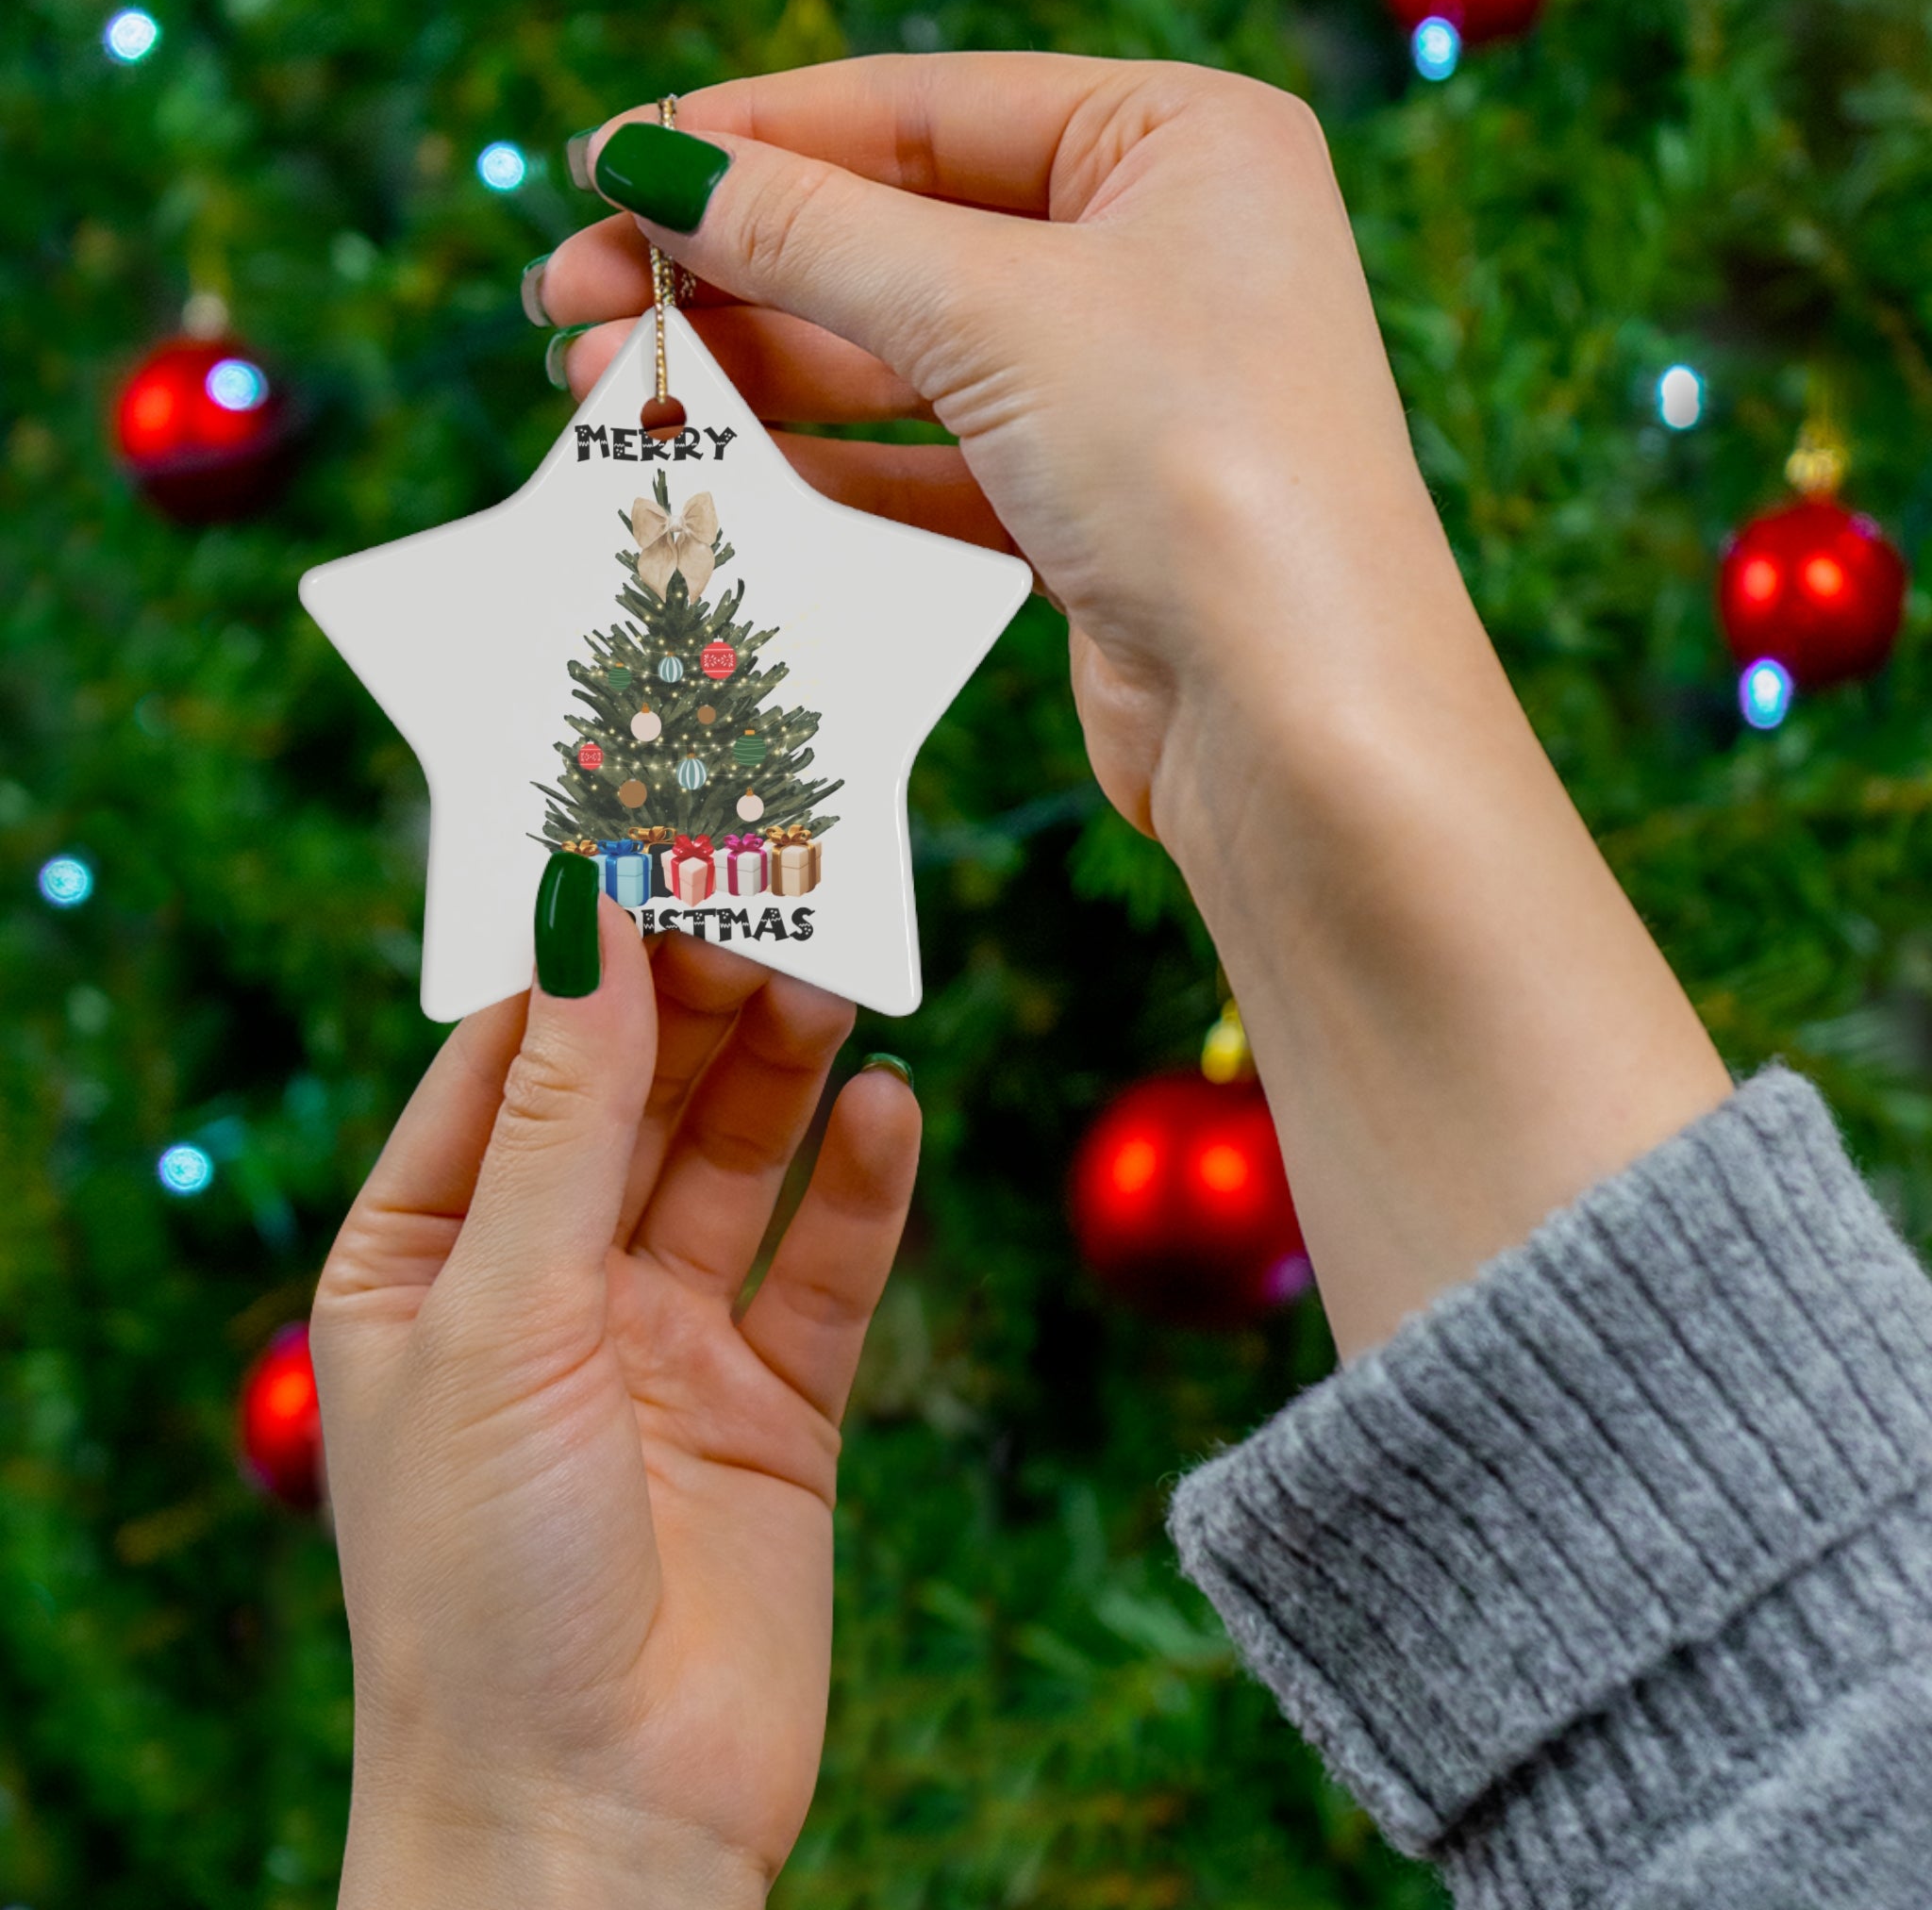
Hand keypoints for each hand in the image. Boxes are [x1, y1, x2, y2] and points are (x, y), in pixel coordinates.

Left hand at [312, 910, 918, 1908]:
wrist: (596, 1821)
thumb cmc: (484, 1580)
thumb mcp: (501, 1312)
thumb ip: (560, 1114)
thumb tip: (581, 917)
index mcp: (429, 1261)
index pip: (507, 1061)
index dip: (579, 955)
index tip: (651, 843)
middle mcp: (547, 1289)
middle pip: (635, 1097)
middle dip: (698, 997)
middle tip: (772, 890)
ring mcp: (665, 1345)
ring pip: (735, 1163)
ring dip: (783, 1070)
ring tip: (836, 974)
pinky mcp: (774, 1406)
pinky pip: (824, 1267)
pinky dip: (860, 1188)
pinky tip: (891, 1109)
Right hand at [537, 54, 1442, 836]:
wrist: (1301, 722)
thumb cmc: (1200, 468)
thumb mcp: (994, 311)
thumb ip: (814, 233)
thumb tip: (654, 166)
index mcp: (1180, 143)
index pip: (922, 110)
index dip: (751, 138)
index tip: (605, 168)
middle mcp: (1162, 254)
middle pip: (899, 234)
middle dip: (732, 269)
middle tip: (572, 300)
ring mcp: (1127, 391)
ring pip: (904, 359)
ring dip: (756, 373)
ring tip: (606, 389)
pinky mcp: (1093, 513)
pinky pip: (932, 465)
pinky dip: (826, 466)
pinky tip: (719, 469)